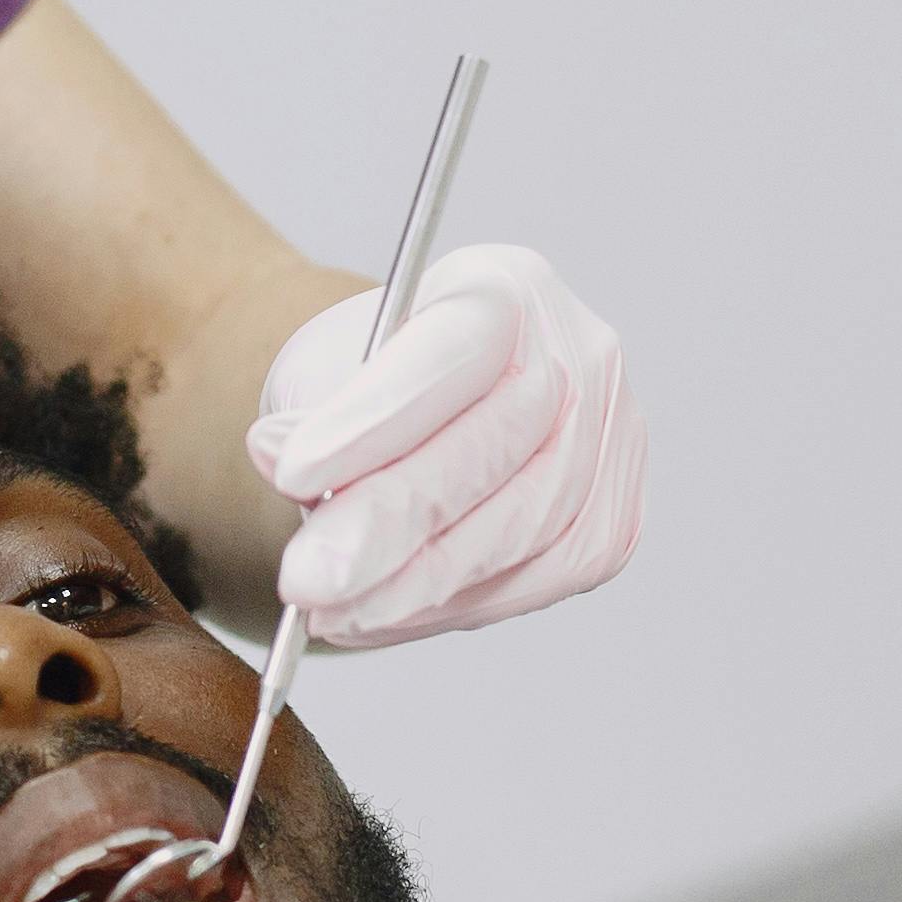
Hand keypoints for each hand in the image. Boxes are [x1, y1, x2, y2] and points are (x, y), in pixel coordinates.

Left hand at [247, 241, 646, 646]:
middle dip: (385, 527)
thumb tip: (290, 466)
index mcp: (506, 286)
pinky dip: (447, 607)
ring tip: (326, 610)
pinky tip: (380, 615)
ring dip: (411, 586)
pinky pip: (532, 582)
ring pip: (515, 532)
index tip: (292, 471)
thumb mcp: (325, 377)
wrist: (422, 410)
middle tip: (305, 580)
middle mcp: (581, 356)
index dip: (375, 419)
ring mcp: (610, 444)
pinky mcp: (610, 525)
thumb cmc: (372, 383)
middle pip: (488, 453)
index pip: (450, 354)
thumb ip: (315, 418)